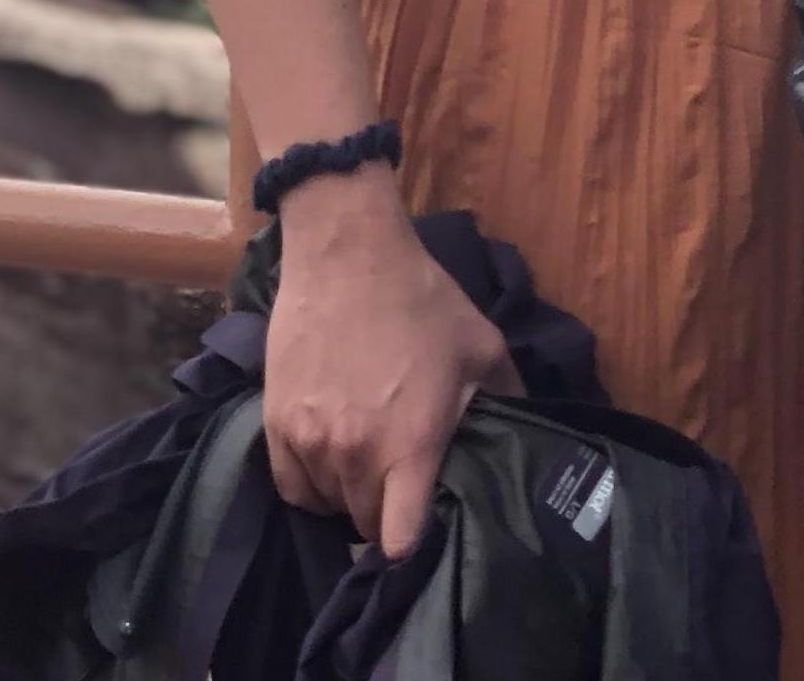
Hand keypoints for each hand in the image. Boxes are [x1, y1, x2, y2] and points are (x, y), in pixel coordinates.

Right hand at [263, 166, 520, 554]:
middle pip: (366, 525)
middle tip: (404, 480)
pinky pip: (293, 488)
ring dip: (350, 496)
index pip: (400, 540)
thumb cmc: (421, 300)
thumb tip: (527, 436)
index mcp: (410, 443)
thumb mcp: (482, 345)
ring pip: (329, 506)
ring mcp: (310, 442)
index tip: (425, 533)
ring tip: (371, 459)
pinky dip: (313, 484)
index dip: (414, 548)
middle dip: (387, 512)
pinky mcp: (275, 426)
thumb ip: (508, 399)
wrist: (348, 255)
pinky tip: (333, 456)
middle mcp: (355, 454)